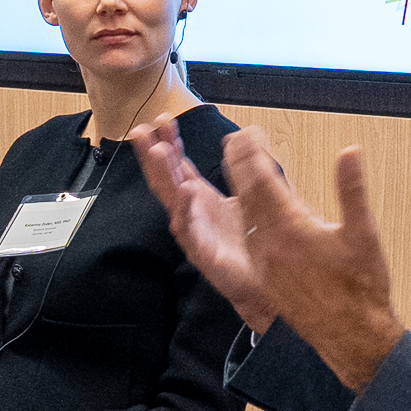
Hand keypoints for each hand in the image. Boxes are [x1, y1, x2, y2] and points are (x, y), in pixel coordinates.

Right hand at [131, 116, 275, 332]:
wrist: (267, 289)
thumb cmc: (254, 248)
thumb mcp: (252, 197)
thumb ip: (244, 168)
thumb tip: (238, 136)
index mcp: (202, 201)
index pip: (180, 167)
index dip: (170, 143)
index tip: (164, 121)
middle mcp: (194, 216)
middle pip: (167, 180)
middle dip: (153, 155)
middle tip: (143, 130)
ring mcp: (196, 235)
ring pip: (173, 201)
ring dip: (163, 175)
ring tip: (158, 150)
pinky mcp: (205, 255)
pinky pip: (190, 232)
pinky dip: (186, 210)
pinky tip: (186, 190)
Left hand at [229, 129, 406, 391]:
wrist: (350, 336)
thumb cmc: (361, 287)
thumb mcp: (362, 234)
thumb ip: (352, 190)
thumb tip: (349, 152)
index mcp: (290, 228)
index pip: (262, 181)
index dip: (252, 153)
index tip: (247, 132)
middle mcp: (269, 244)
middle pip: (245, 195)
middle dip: (238, 164)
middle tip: (233, 140)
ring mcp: (263, 261)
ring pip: (242, 217)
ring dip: (236, 189)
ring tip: (236, 166)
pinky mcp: (264, 276)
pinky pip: (247, 238)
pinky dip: (244, 216)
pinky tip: (247, 209)